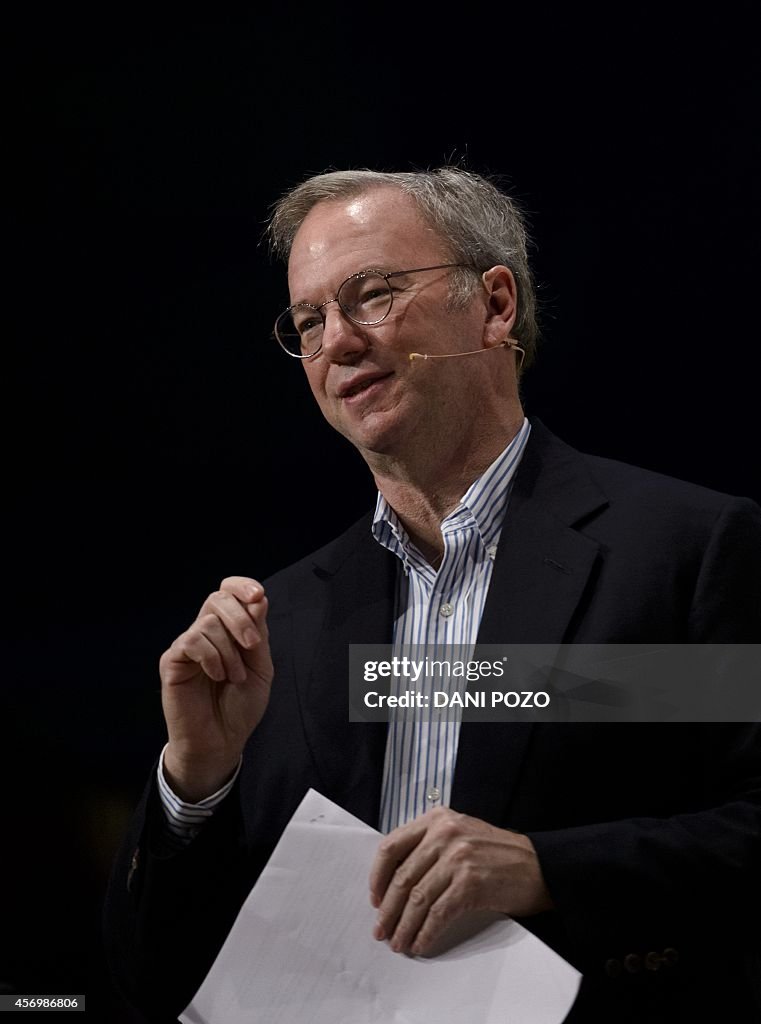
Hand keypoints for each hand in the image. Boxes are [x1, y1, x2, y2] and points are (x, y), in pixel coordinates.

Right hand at [160, 576, 273, 800]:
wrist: (222, 741)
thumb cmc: (240, 707)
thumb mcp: (260, 667)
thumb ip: (258, 634)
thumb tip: (258, 598)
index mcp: (228, 630)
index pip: (228, 591)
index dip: (242, 586)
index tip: (258, 595)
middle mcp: (205, 632)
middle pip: (217, 598)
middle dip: (241, 618)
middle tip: (252, 646)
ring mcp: (187, 646)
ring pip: (207, 622)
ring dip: (229, 650)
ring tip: (234, 677)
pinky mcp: (172, 661)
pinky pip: (191, 642)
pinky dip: (211, 657)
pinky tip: (217, 676)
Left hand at [369, 807, 552, 955]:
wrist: (540, 867)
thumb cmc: (497, 854)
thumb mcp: (459, 834)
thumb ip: (428, 846)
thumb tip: (394, 883)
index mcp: (436, 819)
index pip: (392, 846)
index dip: (378, 877)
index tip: (375, 900)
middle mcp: (444, 834)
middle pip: (403, 877)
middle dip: (388, 910)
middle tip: (380, 931)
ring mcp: (457, 858)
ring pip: (417, 898)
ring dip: (404, 926)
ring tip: (398, 943)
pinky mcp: (470, 884)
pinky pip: (438, 914)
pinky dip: (425, 932)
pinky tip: (420, 944)